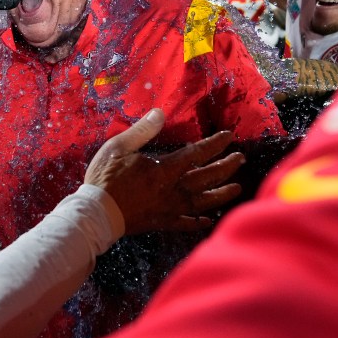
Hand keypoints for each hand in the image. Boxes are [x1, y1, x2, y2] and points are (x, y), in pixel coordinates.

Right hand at [85, 109, 243, 233]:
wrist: (97, 213)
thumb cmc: (106, 177)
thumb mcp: (118, 147)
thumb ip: (142, 130)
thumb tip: (160, 113)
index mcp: (164, 169)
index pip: (196, 154)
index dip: (215, 144)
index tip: (229, 136)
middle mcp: (173, 189)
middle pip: (206, 177)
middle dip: (225, 166)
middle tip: (240, 159)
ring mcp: (169, 208)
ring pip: (202, 201)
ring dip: (221, 193)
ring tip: (237, 187)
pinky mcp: (162, 222)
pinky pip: (186, 223)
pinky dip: (199, 222)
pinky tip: (208, 220)